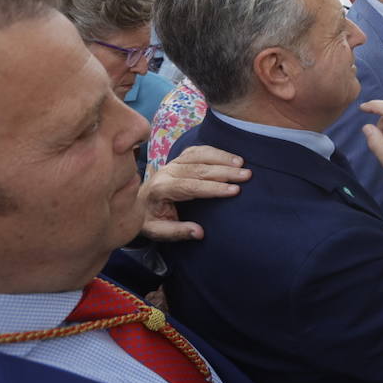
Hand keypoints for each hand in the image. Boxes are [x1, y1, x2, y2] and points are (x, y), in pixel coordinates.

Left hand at [136, 145, 250, 240]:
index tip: (235, 190)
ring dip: (222, 158)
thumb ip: (177, 232)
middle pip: (199, 169)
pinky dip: (216, 151)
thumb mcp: (158, 231)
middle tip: (246, 175)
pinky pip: (198, 150)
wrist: (135, 203)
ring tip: (242, 164)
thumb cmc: (149, 219)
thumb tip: (199, 232)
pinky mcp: (179, 159)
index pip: (191, 186)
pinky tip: (231, 157)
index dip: (214, 188)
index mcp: (161, 189)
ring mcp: (173, 163)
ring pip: (199, 155)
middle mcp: (167, 172)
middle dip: (225, 171)